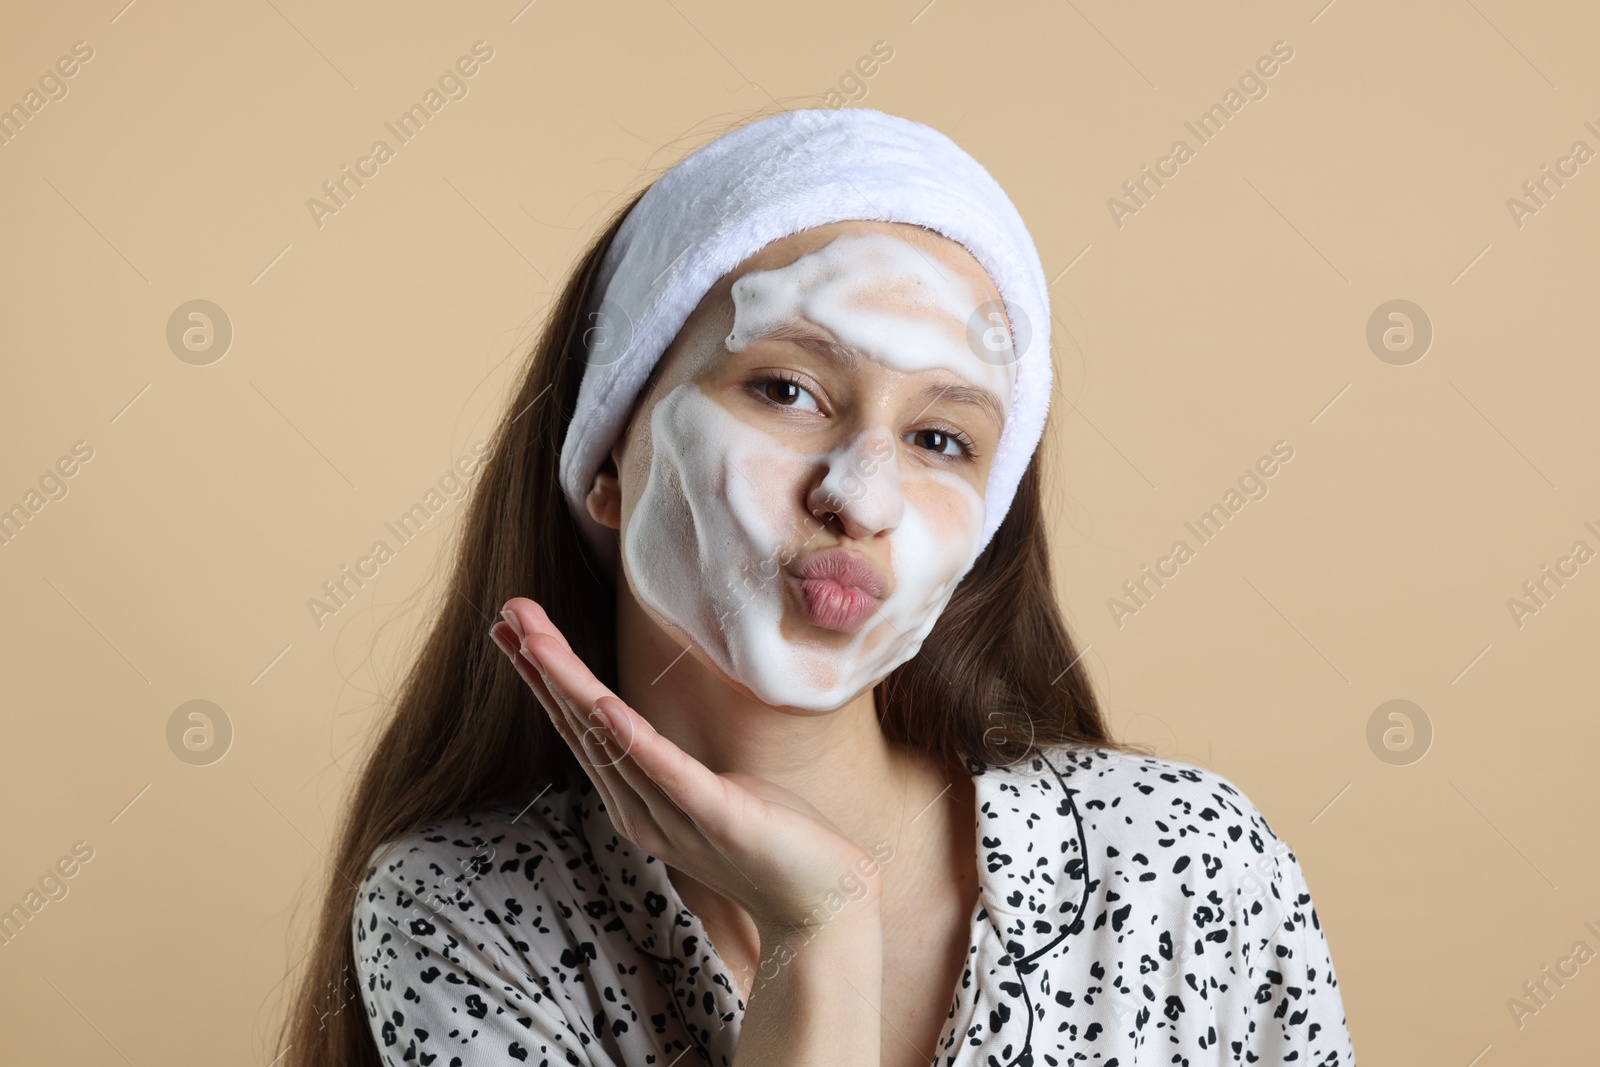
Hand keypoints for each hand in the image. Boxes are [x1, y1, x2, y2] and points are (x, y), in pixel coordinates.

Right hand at [490, 597, 882, 937]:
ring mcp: (676, 818)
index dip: (545, 678)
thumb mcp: (705, 791)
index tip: (512, 628)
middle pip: (582, 728)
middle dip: (543, 669)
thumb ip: (664, 765)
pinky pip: (670, 774)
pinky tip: (605, 706)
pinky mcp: (719, 819)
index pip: (580, 729)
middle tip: (509, 614)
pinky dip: (633, 741)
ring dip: (572, 687)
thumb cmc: (771, 839)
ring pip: (612, 743)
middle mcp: (642, 811)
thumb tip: (636, 723)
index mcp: (637, 801)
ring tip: (539, 642)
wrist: (823, 904)